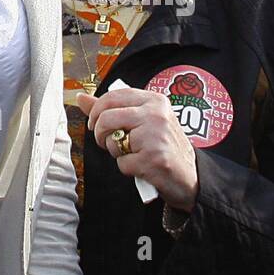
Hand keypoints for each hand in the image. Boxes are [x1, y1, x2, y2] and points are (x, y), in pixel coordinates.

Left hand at [76, 86, 199, 211]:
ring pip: (113, 141)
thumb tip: (81, 97)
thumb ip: (112, 108)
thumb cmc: (164, 146)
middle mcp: (156, 115)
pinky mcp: (153, 159)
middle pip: (106, 118)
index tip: (95, 124)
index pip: (112, 96)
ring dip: (116, 153)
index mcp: (154, 100)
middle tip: (106, 142)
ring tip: (133, 154)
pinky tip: (142, 167)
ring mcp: (155, 136)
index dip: (96, 112)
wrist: (192, 177)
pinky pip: (122, 163)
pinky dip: (127, 168)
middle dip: (100, 134)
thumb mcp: (143, 120)